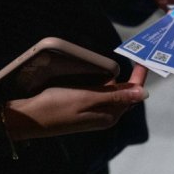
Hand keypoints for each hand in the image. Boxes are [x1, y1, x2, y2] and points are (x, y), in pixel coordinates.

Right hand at [4, 65, 147, 139]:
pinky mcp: (83, 109)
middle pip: (123, 93)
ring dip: (111, 79)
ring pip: (110, 92)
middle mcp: (105, 116)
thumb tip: (144, 94)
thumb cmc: (57, 106)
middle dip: (128, 77)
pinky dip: (99, 82)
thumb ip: (116, 95)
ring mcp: (93, 113)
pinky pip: (98, 93)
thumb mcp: (88, 98)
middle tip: (130, 55)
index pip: (133, 94)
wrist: (29, 118)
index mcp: (110, 115)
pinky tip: (94, 73)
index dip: (139, 77)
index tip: (144, 59)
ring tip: (110, 64)